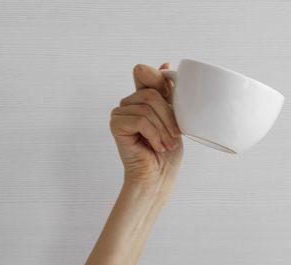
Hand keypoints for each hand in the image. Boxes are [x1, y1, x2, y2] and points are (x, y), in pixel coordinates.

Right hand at [111, 63, 182, 190]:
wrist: (158, 176)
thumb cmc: (167, 150)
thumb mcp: (173, 116)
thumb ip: (167, 92)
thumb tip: (165, 63)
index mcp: (141, 97)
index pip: (149, 76)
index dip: (160, 83)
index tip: (171, 102)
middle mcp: (128, 102)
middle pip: (152, 94)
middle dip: (168, 117)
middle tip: (175, 137)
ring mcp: (119, 112)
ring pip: (147, 108)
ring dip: (163, 129)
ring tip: (167, 145)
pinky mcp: (115, 124)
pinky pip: (140, 120)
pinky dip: (153, 135)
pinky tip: (156, 147)